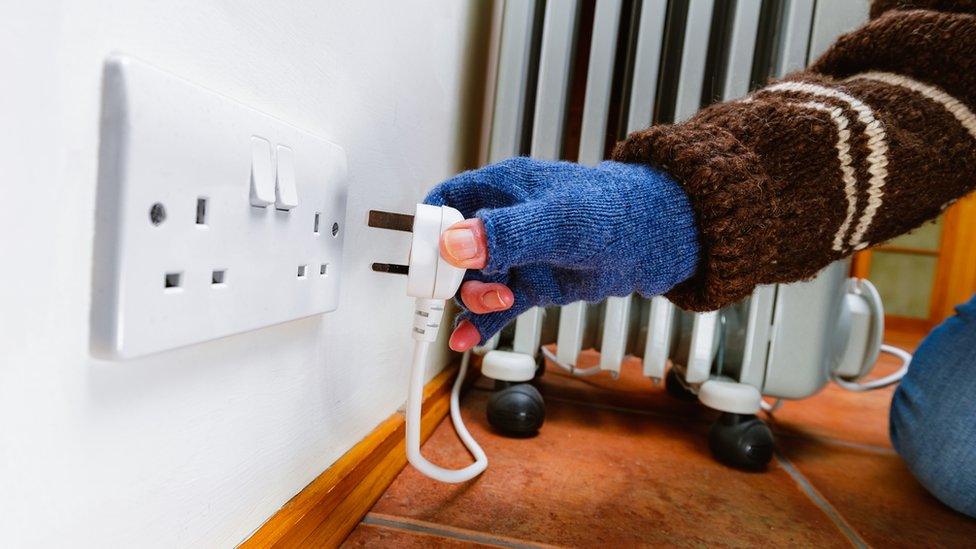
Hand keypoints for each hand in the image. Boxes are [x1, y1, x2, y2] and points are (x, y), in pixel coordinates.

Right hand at [426, 157, 699, 351]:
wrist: (656, 241)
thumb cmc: (614, 211)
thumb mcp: (557, 221)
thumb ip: (506, 233)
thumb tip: (457, 243)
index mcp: (501, 189)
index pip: (445, 203)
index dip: (431, 230)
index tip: (429, 260)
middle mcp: (502, 222)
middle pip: (452, 251)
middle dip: (454, 274)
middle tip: (463, 291)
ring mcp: (516, 256)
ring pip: (473, 282)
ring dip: (476, 299)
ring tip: (500, 303)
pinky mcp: (531, 285)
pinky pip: (495, 306)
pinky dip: (481, 323)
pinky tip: (466, 339)